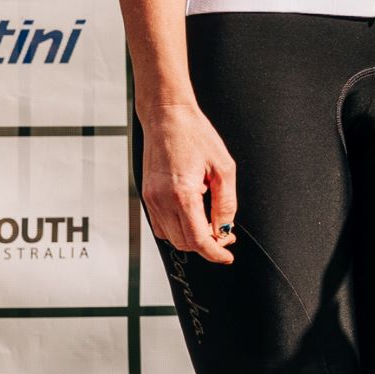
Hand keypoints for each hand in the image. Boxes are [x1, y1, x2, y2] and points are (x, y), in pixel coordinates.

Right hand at [139, 97, 237, 264]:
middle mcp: (161, 201)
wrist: (166, 117)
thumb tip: (224, 229)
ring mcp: (150, 199)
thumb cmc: (195, 136)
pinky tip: (193, 214)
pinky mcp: (146, 196)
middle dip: (207, 245)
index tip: (227, 256)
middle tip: (225, 233)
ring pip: (172, 237)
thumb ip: (226, 203)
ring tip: (211, 222)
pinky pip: (162, 225)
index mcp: (182, 194)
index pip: (198, 240)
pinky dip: (178, 229)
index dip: (215, 253)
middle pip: (185, 243)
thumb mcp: (223, 167)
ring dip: (192, 238)